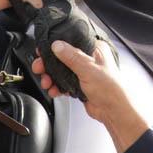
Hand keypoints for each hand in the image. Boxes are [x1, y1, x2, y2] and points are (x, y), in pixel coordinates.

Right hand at [32, 39, 149, 152]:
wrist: (113, 111)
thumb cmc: (110, 88)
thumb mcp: (88, 68)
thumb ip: (71, 56)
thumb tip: (57, 45)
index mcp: (94, 48)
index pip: (71, 40)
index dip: (56, 43)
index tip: (43, 48)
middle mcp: (88, 58)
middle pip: (63, 56)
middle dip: (49, 63)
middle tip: (39, 67)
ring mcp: (83, 72)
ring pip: (61, 70)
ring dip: (51, 76)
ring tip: (46, 82)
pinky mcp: (79, 84)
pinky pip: (64, 82)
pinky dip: (57, 86)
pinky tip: (53, 90)